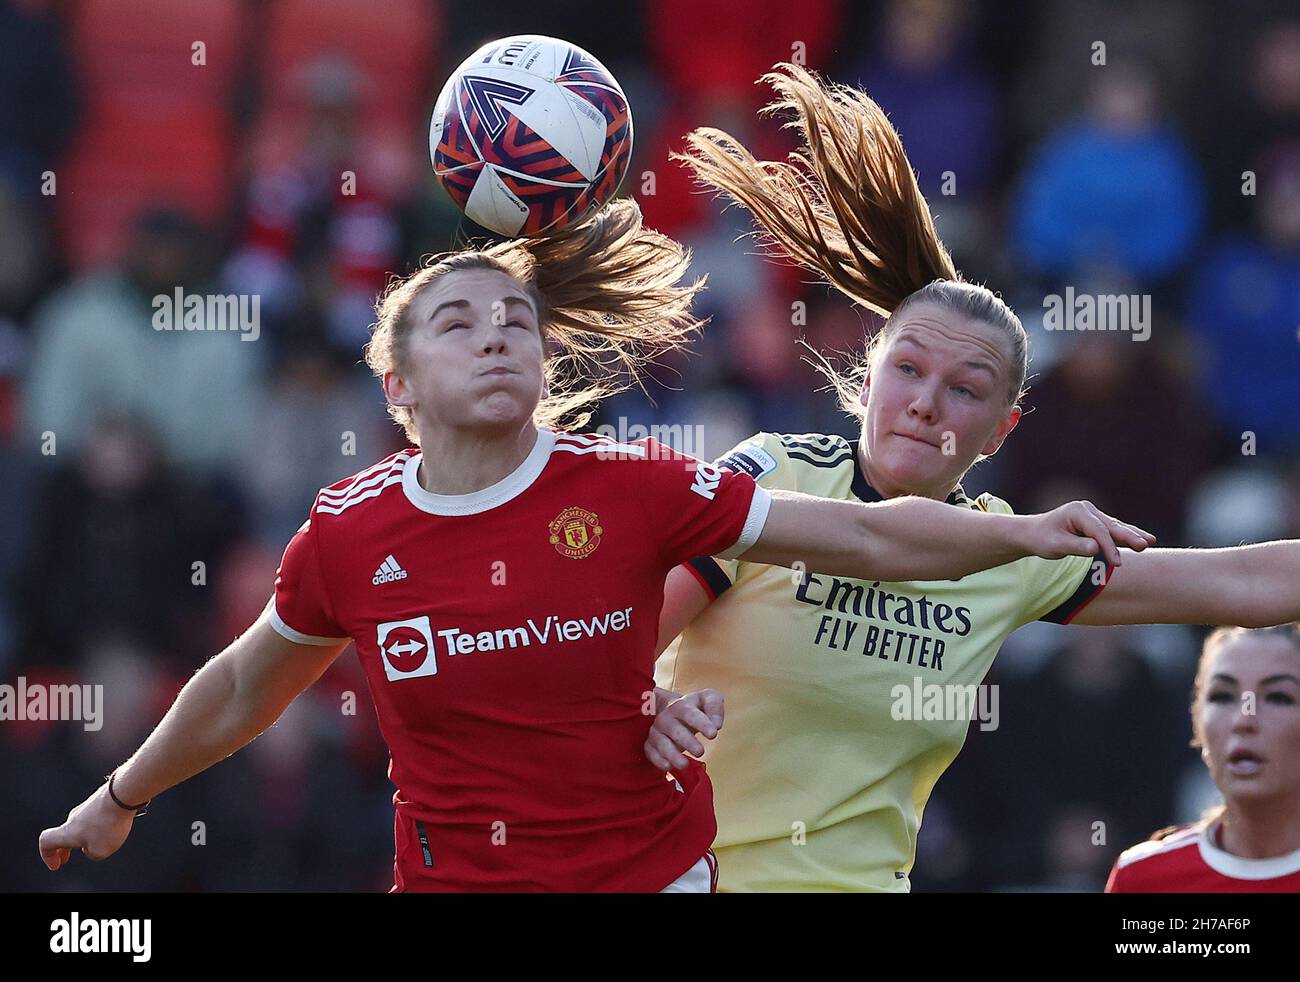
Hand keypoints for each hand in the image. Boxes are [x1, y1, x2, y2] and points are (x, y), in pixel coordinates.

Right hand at [39, 783, 137, 870]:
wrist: (123, 794)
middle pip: (63, 834)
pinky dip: (97, 826)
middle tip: (65, 858)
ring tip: (97, 844)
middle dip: (63, 848)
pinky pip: (95, 817)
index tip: (57, 865)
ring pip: (80, 825)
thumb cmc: (109, 824)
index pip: (46, 842)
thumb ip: (92, 854)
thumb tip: (92, 847)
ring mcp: (87, 807)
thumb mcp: (100, 852)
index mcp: (67, 832)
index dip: (47, 856)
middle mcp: (74, 818)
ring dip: (83, 837)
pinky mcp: (101, 801)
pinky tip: (112, 828)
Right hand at [644, 688, 724, 771]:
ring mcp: (656, 731)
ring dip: (672, 754)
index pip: (689, 713)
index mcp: (680, 705)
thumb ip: (714, 706)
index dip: (701, 723)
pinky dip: (658, 760)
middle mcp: (665, 717)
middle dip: (686, 741)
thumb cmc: (694, 707)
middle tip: (700, 751)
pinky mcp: (650, 744)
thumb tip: (716, 724)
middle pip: (673, 729)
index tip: (713, 734)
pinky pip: (650, 752)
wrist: (670, 710)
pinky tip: (668, 766)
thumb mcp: (707, 699)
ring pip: (660, 742)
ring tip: (684, 764)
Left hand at [1024, 501, 1155, 566]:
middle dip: (1129, 536)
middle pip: (1111, 525)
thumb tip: (1096, 549)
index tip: (1117, 563)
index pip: (1097, 531)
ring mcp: (1093, 515)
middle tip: (1145, 545)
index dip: (1108, 547)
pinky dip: (1126, 536)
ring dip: (1133, 535)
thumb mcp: (1055, 545)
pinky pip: (1113, 530)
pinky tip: (1143, 540)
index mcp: (1077, 511)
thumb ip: (1076, 546)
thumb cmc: (1042, 539)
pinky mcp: (1097, 523)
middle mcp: (1087, 510)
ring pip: (1115, 527)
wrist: (1034, 533)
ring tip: (1150, 541)